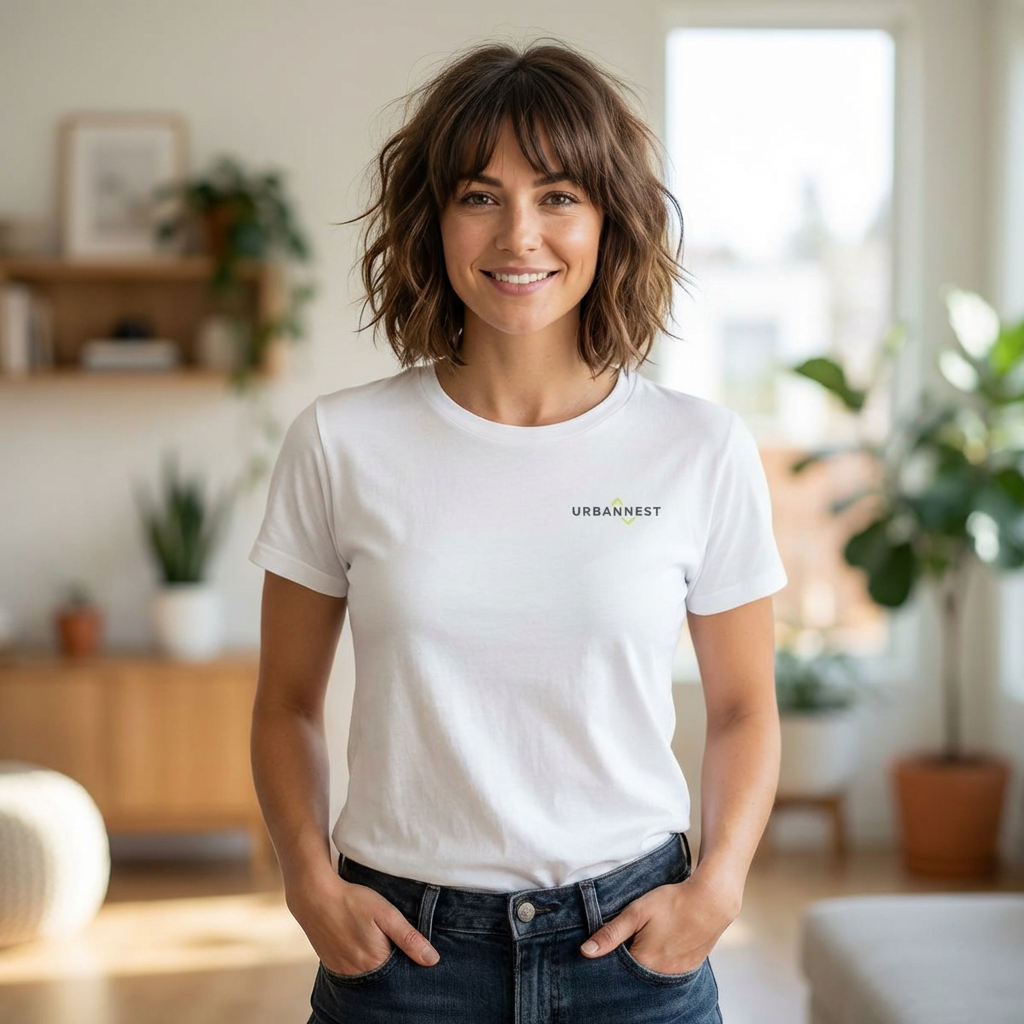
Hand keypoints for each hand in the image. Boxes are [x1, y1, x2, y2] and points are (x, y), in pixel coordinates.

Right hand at [286, 864, 439, 974]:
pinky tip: (363, 946)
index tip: (413, 951)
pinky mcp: (332, 966)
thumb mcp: (387, 914)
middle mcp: (358, 973)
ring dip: (377, 964)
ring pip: (369, 975)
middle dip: (394, 965)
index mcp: (375, 962)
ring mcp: (343, 971)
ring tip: (378, 942)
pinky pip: (353, 972)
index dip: (409, 964)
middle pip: (385, 977)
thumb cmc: (353, 901)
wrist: (315, 896)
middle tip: (393, 942)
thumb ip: (409, 938)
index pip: (401, 975)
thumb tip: (432, 960)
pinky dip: (361, 963)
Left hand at [579, 874, 737, 974]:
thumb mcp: (637, 911)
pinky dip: (663, 960)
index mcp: (643, 961)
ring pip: (652, 971)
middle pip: (635, 971)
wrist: (711, 901)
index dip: (612, 952)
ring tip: (650, 936)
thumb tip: (585, 952)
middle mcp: (660, 974)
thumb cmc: (672, 902)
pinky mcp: (689, 967)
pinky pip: (669, 970)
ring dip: (646, 959)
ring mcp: (677, 972)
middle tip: (635, 933)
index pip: (617, 966)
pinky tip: (664, 941)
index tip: (614, 938)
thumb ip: (611, 933)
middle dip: (629, 956)